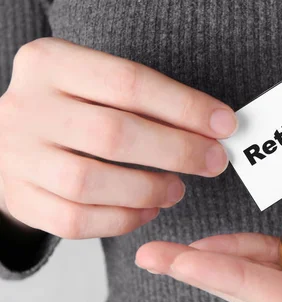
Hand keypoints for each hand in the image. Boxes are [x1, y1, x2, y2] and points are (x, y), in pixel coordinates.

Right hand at [0, 38, 236, 238]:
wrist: (13, 138)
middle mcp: (28, 108)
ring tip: (178, 189)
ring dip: (149, 189)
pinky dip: (122, 220)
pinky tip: (148, 209)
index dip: (185, 107)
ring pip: (90, 183)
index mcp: (52, 64)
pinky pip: (75, 221)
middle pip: (113, 134)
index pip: (129, 82)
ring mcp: (18, 157)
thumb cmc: (75, 109)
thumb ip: (148, 101)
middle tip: (213, 162)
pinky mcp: (21, 199)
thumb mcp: (97, 85)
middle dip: (177, 151)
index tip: (224, 125)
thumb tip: (215, 128)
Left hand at [135, 214, 281, 301]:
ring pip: (259, 276)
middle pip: (253, 291)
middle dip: (203, 272)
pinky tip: (221, 244)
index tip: (185, 259)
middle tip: (155, 256)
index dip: (227, 277)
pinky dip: (249, 249)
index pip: (275, 300)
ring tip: (172, 252)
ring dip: (216, 261)